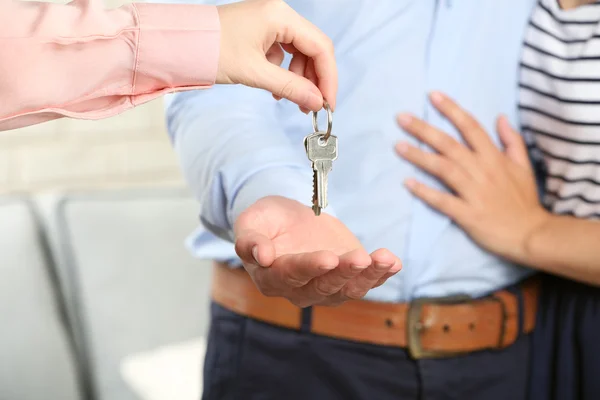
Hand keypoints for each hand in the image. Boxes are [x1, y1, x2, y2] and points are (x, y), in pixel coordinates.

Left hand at [216, 0, 336, 112]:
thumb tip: (317, 102)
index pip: (320, 47)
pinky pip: (284, 54)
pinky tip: (277, 90)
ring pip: (300, 53)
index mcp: (280, 15)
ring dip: (300, 79)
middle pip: (312, 49)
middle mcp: (279, 14)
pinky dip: (284, 73)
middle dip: (315, 80)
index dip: (328, 78)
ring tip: (291, 100)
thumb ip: (290, 88)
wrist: (179, 45)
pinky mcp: (260, 32)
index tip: (328, 103)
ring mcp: (269, 22)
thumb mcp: (254, 73)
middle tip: (313, 107)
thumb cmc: (210, 50)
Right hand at [233, 196, 401, 306]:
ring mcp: (327, 287)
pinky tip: (394, 263)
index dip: (310, 267)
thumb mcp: (251, 222)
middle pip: (324, 286)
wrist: (287, 221)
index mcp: (272, 277)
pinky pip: (367, 281)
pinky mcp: (348, 277)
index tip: (328, 258)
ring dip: (368, 275)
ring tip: (384, 259)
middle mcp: (300, 289)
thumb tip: (260, 256)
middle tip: (358, 257)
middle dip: (343, 272)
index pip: (291, 275)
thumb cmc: (266, 222)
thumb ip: (250, 240)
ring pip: (348, 288)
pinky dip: (382, 274)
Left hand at [395, 92, 550, 263]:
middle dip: (424, 129)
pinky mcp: (468, 214)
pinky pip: (443, 201)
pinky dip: (425, 192)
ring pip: (443, 168)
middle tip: (401, 118)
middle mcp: (482, 170)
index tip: (432, 96)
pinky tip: (407, 183)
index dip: (451, 110)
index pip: (470, 127)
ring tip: (398, 146)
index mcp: (494, 157)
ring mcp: (474, 192)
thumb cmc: (524, 201)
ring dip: (419, 156)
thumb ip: (512, 141)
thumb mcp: (524, 166)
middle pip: (449, 144)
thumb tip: (501, 117)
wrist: (532, 235)